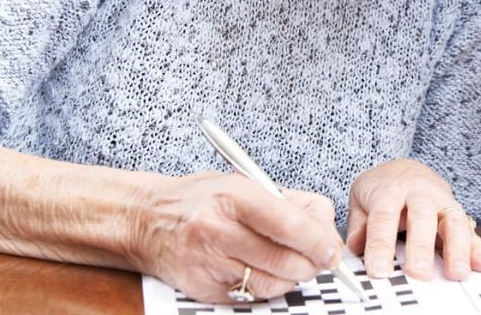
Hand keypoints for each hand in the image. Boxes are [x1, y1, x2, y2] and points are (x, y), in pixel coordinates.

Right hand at [134, 171, 343, 303]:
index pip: (289, 224)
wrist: (147, 220)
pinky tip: (267, 272)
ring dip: (293, 278)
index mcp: (234, 197)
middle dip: (313, 263)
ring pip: (272, 284)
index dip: (319, 240)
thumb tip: (327, 228)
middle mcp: (218, 231)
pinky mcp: (204, 290)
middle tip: (322, 258)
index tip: (332, 249)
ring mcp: (209, 264)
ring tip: (294, 264)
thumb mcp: (247, 183)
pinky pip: (252, 297)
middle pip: (285, 260)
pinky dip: (269, 288)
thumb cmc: (204, 199)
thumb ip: (291, 203)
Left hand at [346, 158, 480, 281]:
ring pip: (453, 220)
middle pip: (423, 217)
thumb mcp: (361, 198)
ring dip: (457, 248)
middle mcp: (420, 191)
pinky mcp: (457, 211)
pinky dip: (477, 247)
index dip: (381, 245)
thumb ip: (359, 224)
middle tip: (419, 273)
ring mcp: (442, 200)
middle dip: (422, 247)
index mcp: (390, 188)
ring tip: (457, 272)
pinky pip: (469, 228)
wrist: (404, 168)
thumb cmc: (382, 187)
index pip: (384, 217)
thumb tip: (356, 246)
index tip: (379, 270)